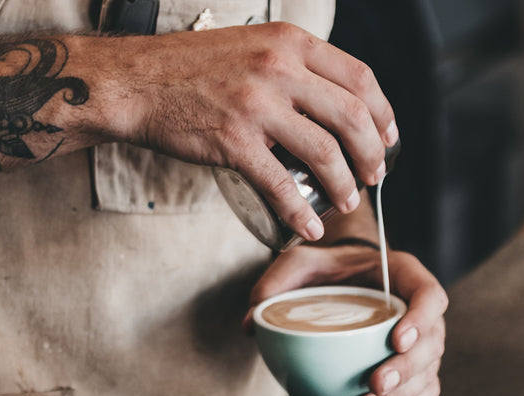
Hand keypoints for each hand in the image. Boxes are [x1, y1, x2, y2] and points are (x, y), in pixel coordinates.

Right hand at [81, 23, 397, 241]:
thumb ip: (293, 67)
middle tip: (374, 175)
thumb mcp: (252, 45)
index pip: (360, 77)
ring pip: (325, 152)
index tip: (388, 137)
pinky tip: (308, 225)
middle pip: (352, 116)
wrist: (135, 82)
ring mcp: (257, 104)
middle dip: (372, 154)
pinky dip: (300, 211)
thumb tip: (333, 104)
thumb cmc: (190, 68)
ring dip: (344, 185)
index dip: (383, 113)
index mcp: (289, 42)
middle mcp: (279, 68)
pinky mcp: (234, 140)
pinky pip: (280, 184)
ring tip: (347, 201)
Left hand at [249, 245, 446, 395]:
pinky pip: (424, 389)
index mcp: (403, 275)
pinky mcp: (413, 365)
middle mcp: (419, 308)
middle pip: (432, 341)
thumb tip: (252, 321)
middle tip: (375, 384)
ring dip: (404, 395)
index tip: (396, 340)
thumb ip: (277, 282)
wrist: (344, 279)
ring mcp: (420, 339)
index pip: (429, 294)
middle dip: (407, 369)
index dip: (421, 319)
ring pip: (428, 371)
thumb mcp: (301, 262)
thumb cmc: (329, 268)